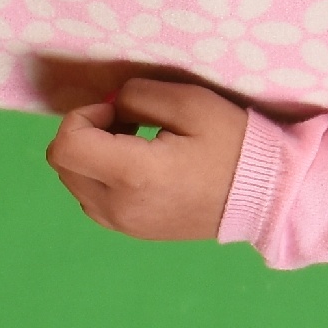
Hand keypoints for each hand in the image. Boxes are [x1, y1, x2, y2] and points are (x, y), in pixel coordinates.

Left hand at [44, 75, 251, 240]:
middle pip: (62, 164)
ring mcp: (123, 225)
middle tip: (126, 123)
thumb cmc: (233, 146)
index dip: (82, 116)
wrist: (265, 197)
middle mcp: (118, 207)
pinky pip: (93, 200)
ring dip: (92, 156)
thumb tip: (113, 105)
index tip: (118, 110)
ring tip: (135, 145)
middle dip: (85, 133)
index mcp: (132, 175)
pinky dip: (102, 177)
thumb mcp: (192, 103)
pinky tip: (140, 168)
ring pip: (74, 182)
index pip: (66, 145)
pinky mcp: (132, 232)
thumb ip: (140, 96)